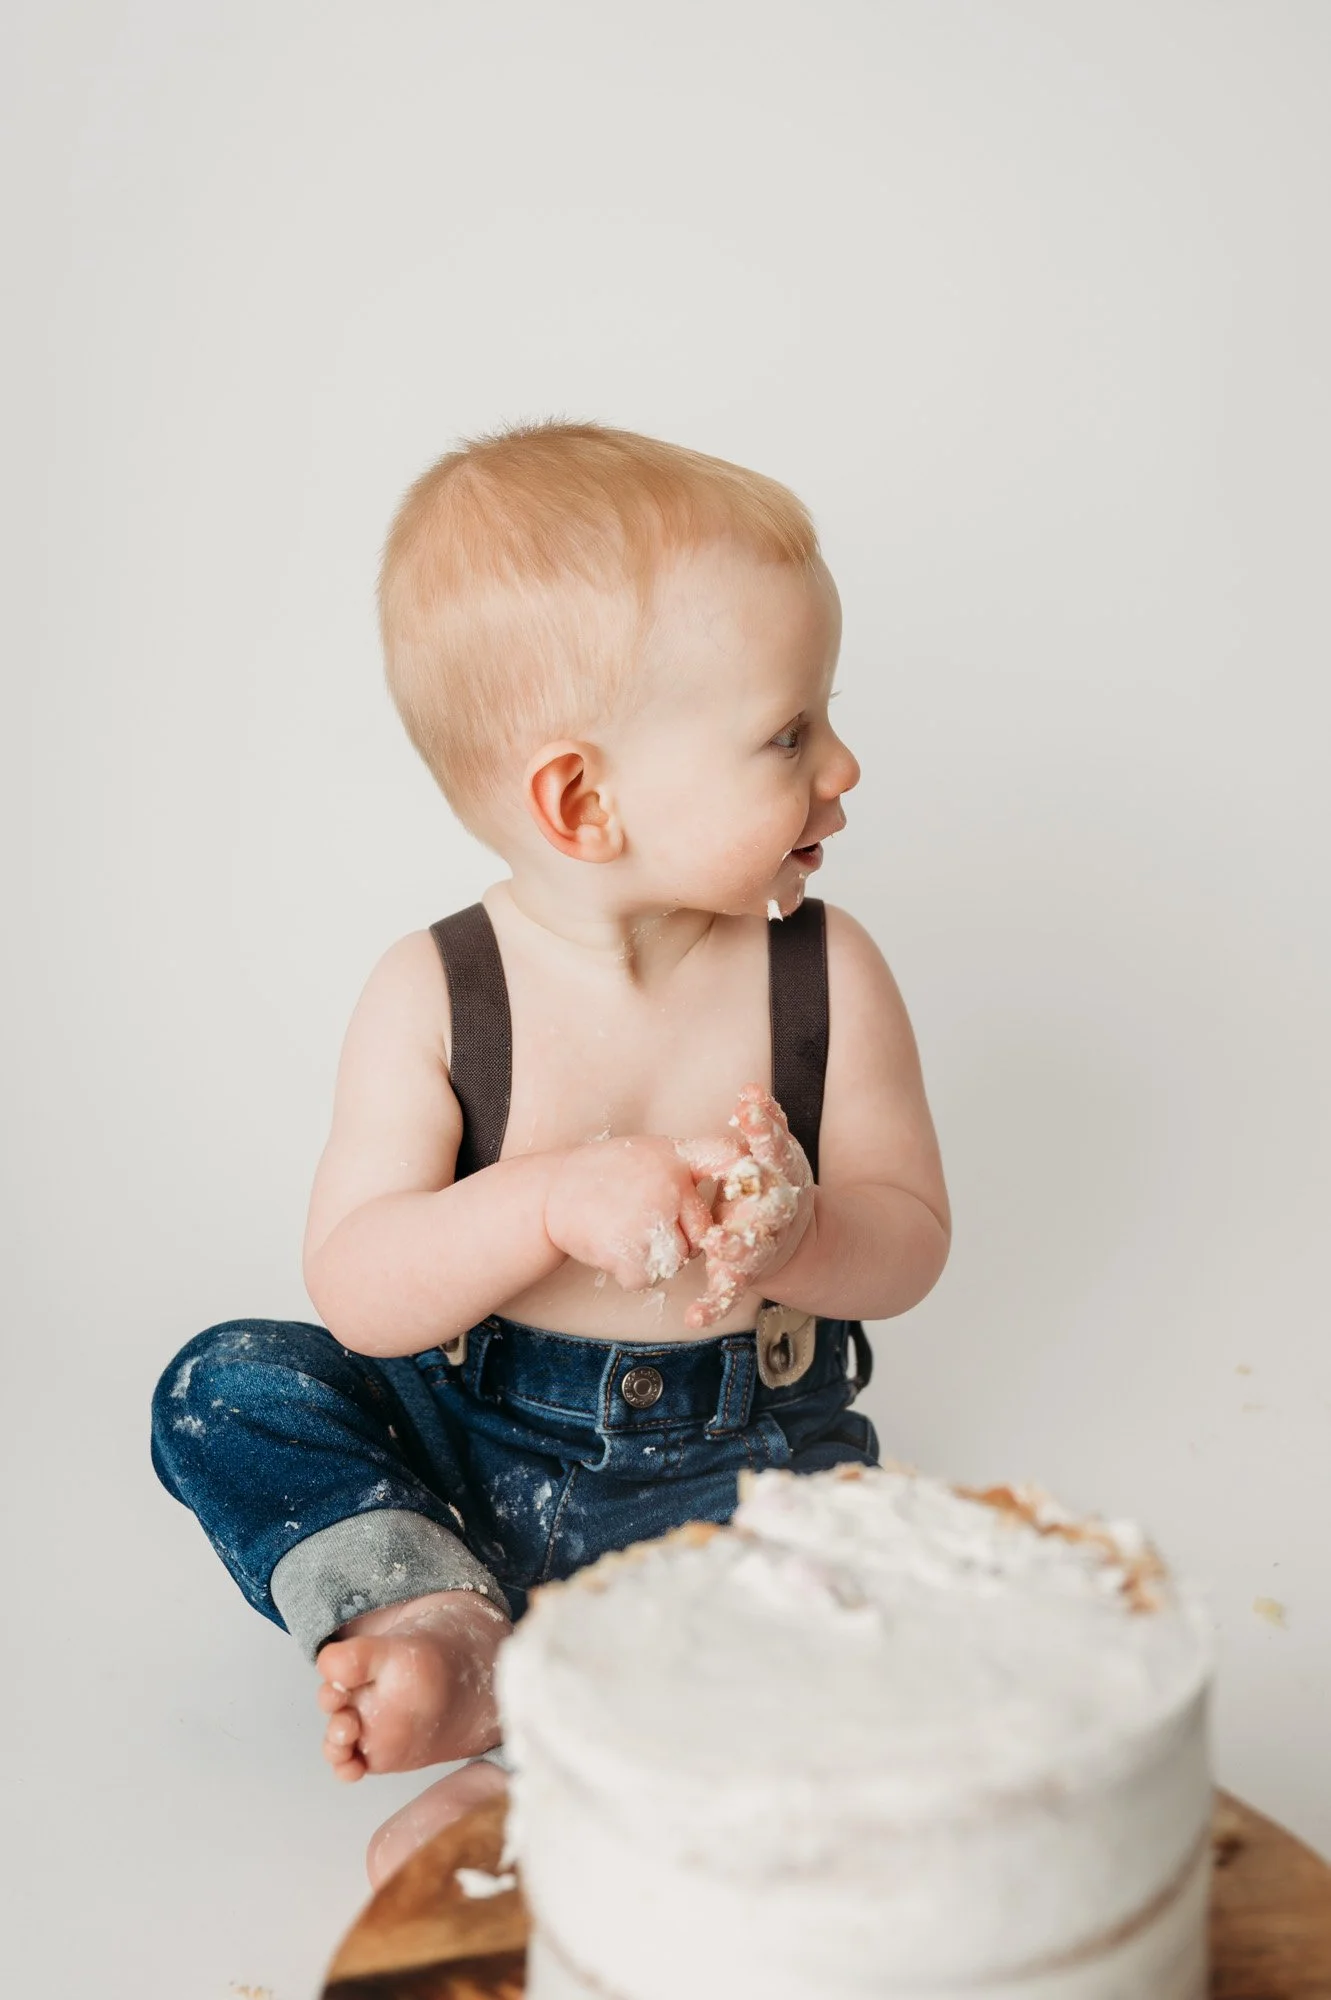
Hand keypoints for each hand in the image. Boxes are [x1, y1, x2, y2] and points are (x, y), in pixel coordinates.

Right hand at [543, 1132, 746, 1293]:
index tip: (761, 1181)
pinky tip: (610, 1248)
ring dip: (654, 1259)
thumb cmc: (597, 1175)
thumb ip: (684, 1163)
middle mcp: (670, 1185)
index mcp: (674, 1157)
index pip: (727, 1157)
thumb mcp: (646, 1152)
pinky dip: (630, 1273)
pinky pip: (648, 1276)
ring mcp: (652, 1218)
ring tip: (622, 1232)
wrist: (549, 1195)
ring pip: (678, 1260)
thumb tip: (732, 1161)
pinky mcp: (632, 1250)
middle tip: (642, 1224)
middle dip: (680, 1240)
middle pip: (702, 1233)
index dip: (747, 1172)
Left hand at [680, 1085, 814, 1330]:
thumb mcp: (775, 1157)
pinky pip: (724, 1294)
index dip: (764, 1130)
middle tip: (739, 1176)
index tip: (748, 1109)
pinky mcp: (742, 1278)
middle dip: (756, 1189)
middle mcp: (775, 1217)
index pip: (776, 1151)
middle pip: (770, 1202)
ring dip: (733, 1247)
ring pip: (748, 1250)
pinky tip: (692, 1318)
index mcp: (781, 1181)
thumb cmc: (772, 1190)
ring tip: (715, 1244)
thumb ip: (764, 1126)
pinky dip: (709, 1307)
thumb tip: (750, 1089)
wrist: (796, 1246)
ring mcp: (760, 1249)